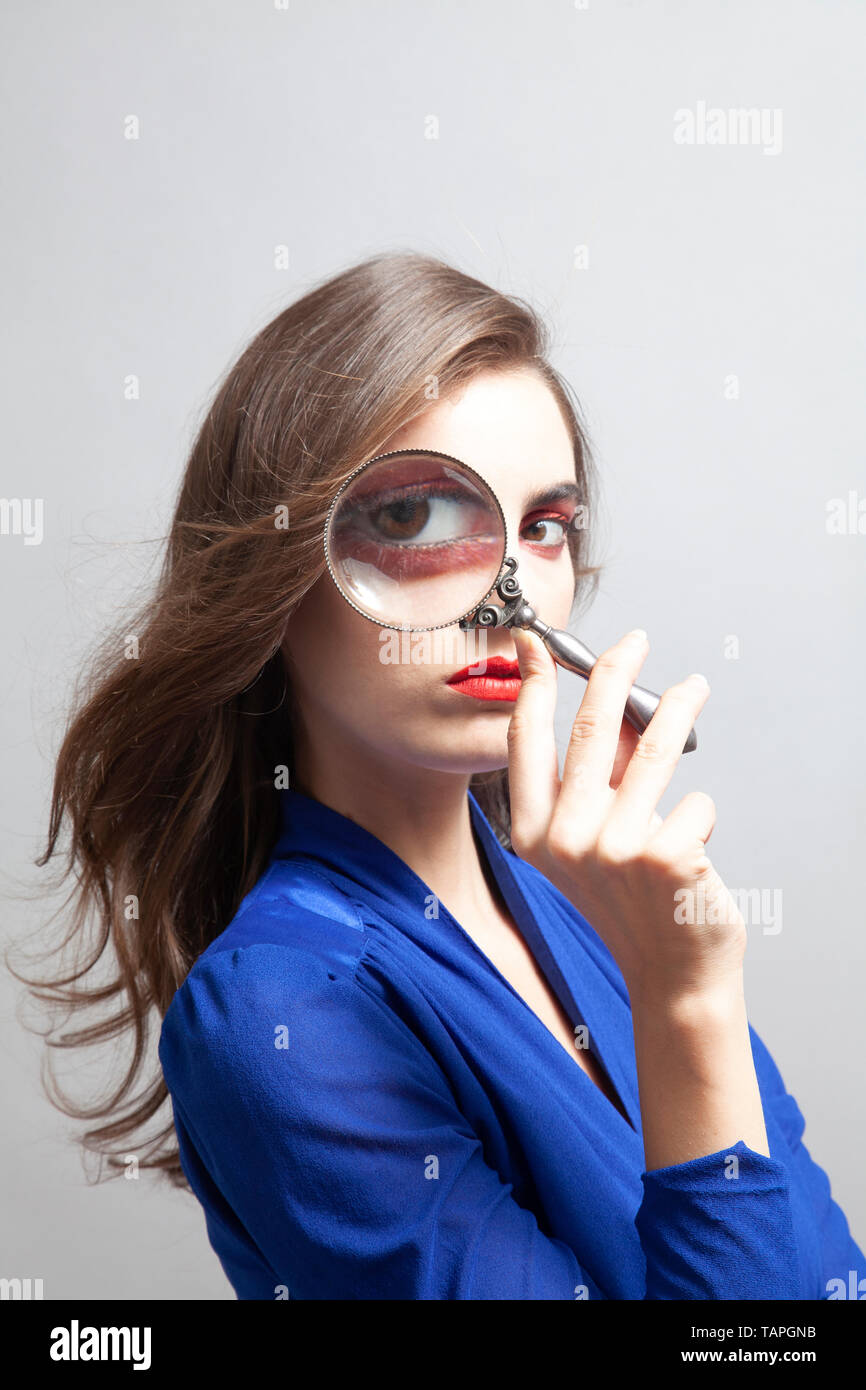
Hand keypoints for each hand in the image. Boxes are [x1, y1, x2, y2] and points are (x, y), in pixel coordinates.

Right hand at [508, 628, 745, 1002]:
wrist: (671, 973)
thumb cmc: (632, 903)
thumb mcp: (597, 839)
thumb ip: (603, 778)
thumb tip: (622, 707)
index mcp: (534, 833)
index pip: (527, 739)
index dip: (534, 684)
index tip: (538, 644)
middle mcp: (564, 839)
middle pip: (591, 728)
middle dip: (615, 671)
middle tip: (635, 641)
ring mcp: (613, 848)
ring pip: (654, 749)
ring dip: (678, 708)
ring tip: (694, 688)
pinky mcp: (663, 854)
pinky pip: (694, 801)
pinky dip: (700, 814)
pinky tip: (695, 847)